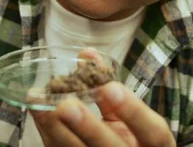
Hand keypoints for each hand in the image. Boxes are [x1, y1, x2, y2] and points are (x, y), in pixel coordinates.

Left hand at [32, 81, 175, 146]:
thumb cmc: (133, 136)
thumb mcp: (134, 116)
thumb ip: (114, 90)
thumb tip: (87, 54)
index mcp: (154, 145)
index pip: (153, 132)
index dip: (133, 111)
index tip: (110, 88)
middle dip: (88, 128)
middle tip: (66, 106)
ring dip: (56, 130)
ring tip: (39, 104)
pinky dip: (48, 132)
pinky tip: (38, 112)